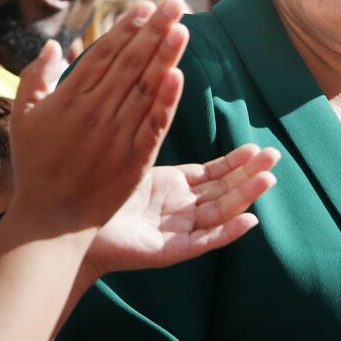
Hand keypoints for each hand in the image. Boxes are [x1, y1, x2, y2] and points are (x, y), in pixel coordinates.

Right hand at [6, 0, 186, 236]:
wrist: (50, 218)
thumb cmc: (33, 166)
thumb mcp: (21, 118)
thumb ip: (35, 78)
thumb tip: (55, 46)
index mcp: (68, 98)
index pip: (102, 54)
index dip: (125, 29)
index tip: (145, 7)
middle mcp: (94, 111)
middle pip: (129, 63)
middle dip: (153, 30)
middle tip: (175, 4)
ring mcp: (116, 135)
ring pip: (144, 87)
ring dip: (165, 55)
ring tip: (182, 27)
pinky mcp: (134, 159)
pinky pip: (154, 123)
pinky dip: (166, 99)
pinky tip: (178, 74)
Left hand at [83, 144, 276, 275]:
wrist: (64, 225)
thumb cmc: (87, 187)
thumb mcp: (124, 153)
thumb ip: (143, 127)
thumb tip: (153, 89)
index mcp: (170, 186)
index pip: (212, 174)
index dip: (235, 162)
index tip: (257, 146)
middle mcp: (178, 208)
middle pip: (223, 190)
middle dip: (250, 174)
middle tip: (276, 156)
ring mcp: (176, 230)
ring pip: (220, 212)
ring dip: (246, 197)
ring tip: (270, 179)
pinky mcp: (169, 251)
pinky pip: (205, 242)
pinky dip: (228, 232)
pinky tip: (249, 220)